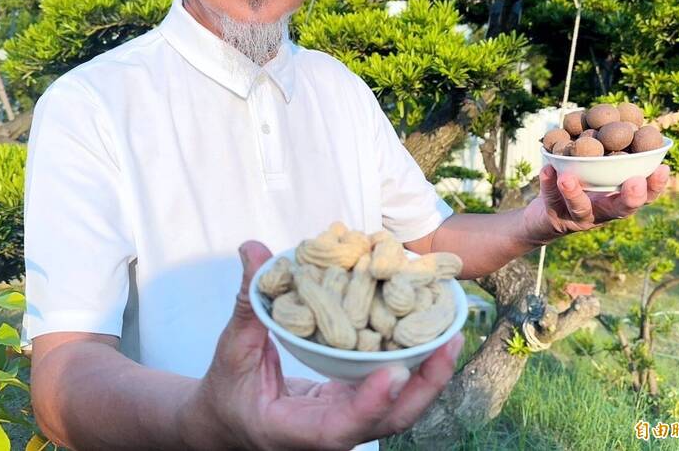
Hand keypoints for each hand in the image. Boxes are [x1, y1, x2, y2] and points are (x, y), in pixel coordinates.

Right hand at [192, 241, 462, 450]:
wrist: (228, 420)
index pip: (340, 428)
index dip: (370, 403)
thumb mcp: (232, 347)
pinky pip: (389, 393)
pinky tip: (428, 336)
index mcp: (295, 431)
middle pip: (387, 422)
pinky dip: (412, 367)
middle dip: (423, 387)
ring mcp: (347, 423)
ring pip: (397, 410)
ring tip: (451, 334)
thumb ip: (248, 301)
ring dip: (427, 376)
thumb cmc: (227, 389)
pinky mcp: (354, 407)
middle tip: (448, 344)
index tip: (395, 372)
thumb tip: (253, 248)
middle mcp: (329, 434)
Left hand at [522, 164, 670, 241]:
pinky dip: (548, 184)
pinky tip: (546, 169)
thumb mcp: (598, 167)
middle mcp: (603, 211)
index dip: (655, 185)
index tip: (663, 168)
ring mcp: (579, 217)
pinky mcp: (555, 218)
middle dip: (631, 197)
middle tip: (635, 182)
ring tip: (567, 178)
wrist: (545, 213)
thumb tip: (626, 114)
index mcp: (618, 198)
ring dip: (574, 193)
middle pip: (622, 209)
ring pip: (580, 208)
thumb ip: (611, 150)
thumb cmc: (579, 183)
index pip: (644, 195)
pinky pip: (551, 200)